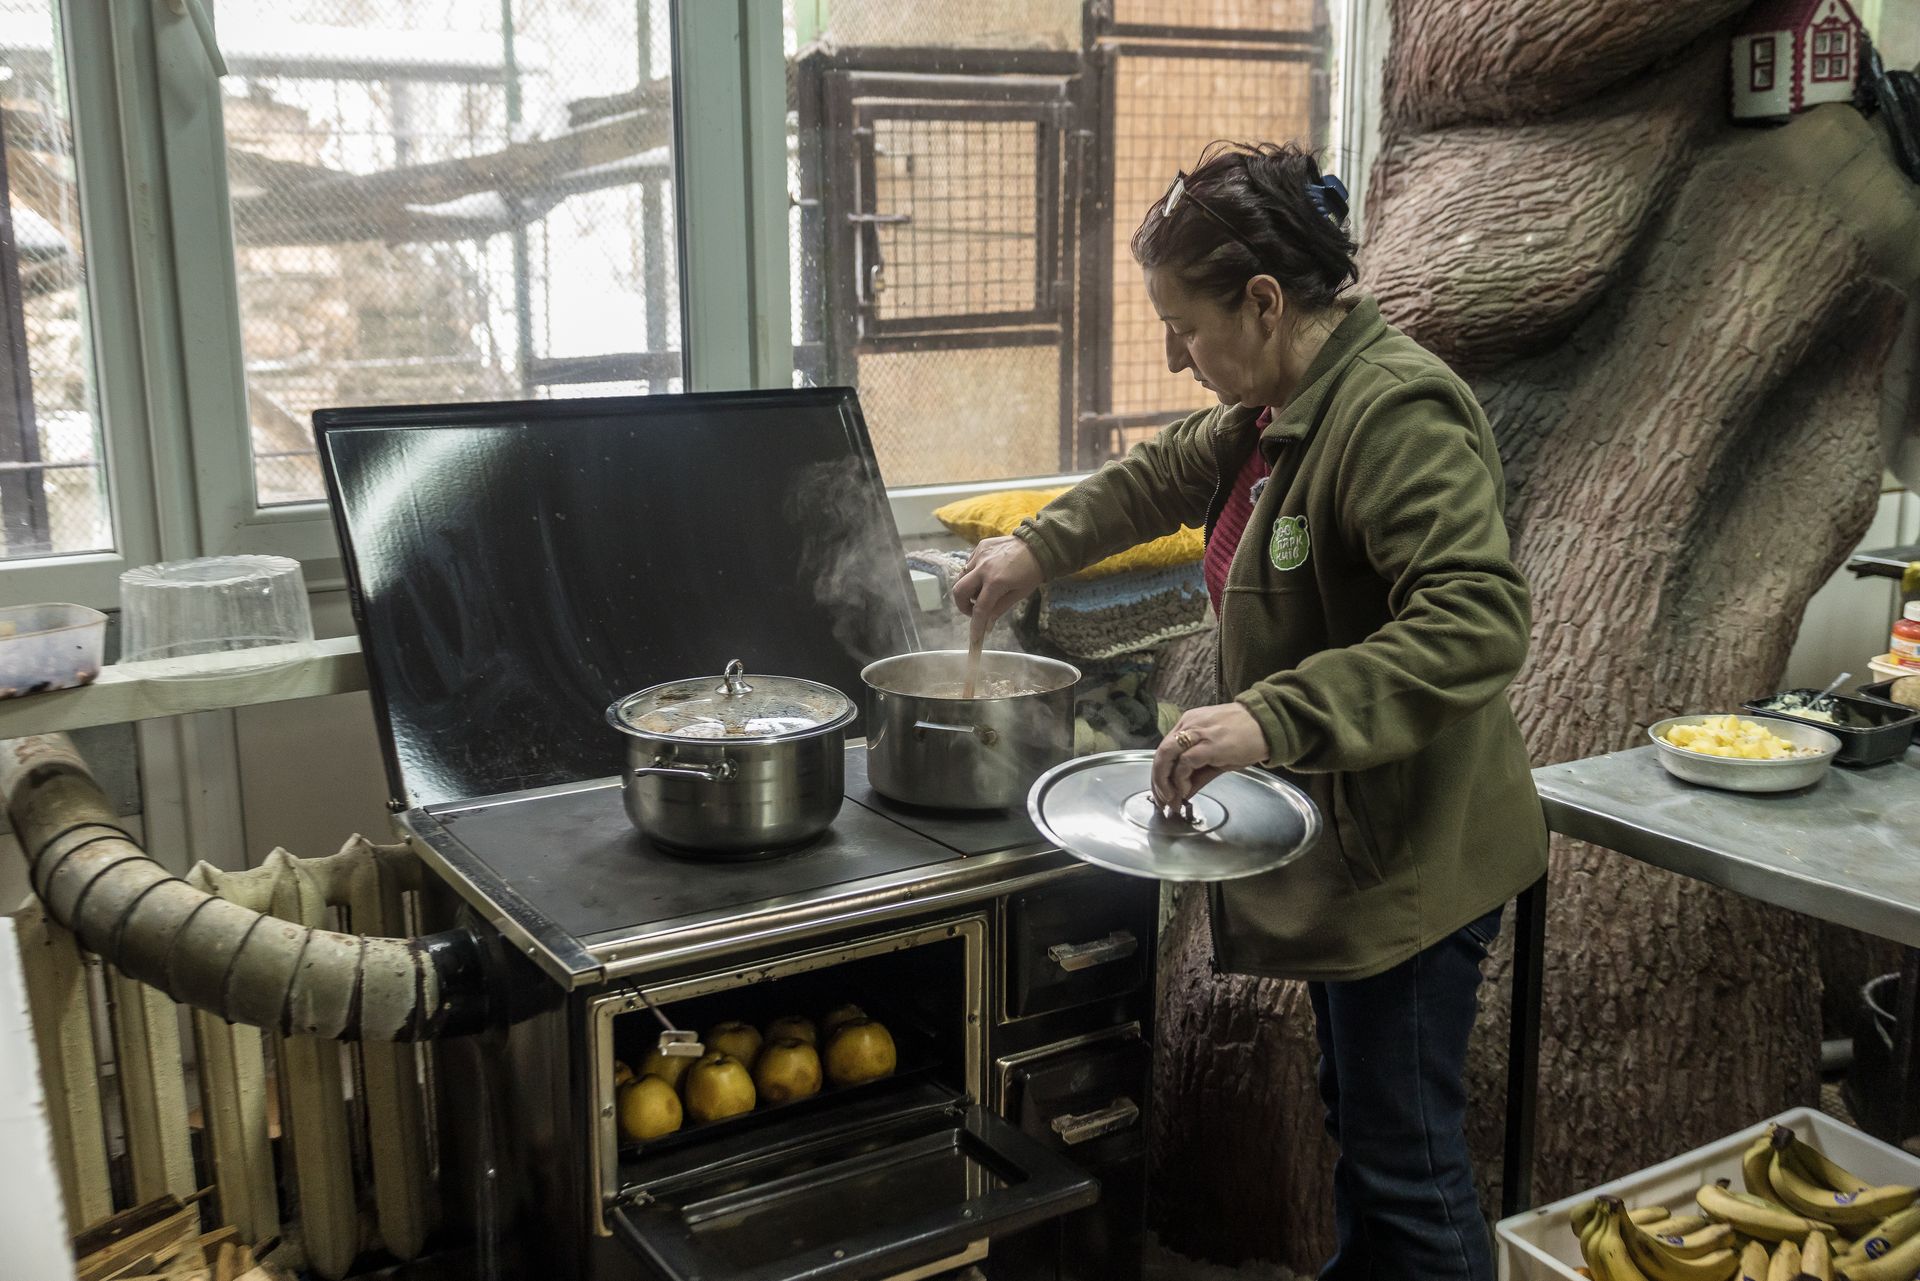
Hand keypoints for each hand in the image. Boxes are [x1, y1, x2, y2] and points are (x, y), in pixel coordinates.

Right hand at [950, 536, 1044, 632]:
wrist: (1038, 545)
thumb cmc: (1032, 572)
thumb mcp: (1019, 594)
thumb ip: (999, 608)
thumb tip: (987, 625)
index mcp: (996, 582)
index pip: (980, 608)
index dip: (975, 626)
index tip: (974, 637)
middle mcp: (983, 568)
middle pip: (959, 591)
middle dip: (962, 605)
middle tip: (973, 610)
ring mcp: (980, 555)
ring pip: (962, 577)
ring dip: (968, 588)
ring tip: (983, 591)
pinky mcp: (980, 547)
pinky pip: (969, 564)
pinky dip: (973, 573)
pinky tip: (986, 574)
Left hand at [1151, 702, 1269, 807]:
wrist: (1269, 723)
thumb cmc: (1247, 735)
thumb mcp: (1218, 754)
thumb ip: (1199, 774)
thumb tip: (1184, 793)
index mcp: (1189, 723)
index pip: (1165, 749)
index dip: (1159, 773)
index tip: (1162, 792)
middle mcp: (1189, 725)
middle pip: (1161, 753)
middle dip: (1157, 780)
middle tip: (1161, 800)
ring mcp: (1198, 733)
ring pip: (1166, 756)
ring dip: (1164, 782)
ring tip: (1170, 799)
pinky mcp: (1210, 745)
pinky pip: (1185, 763)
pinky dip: (1180, 780)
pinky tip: (1185, 791)